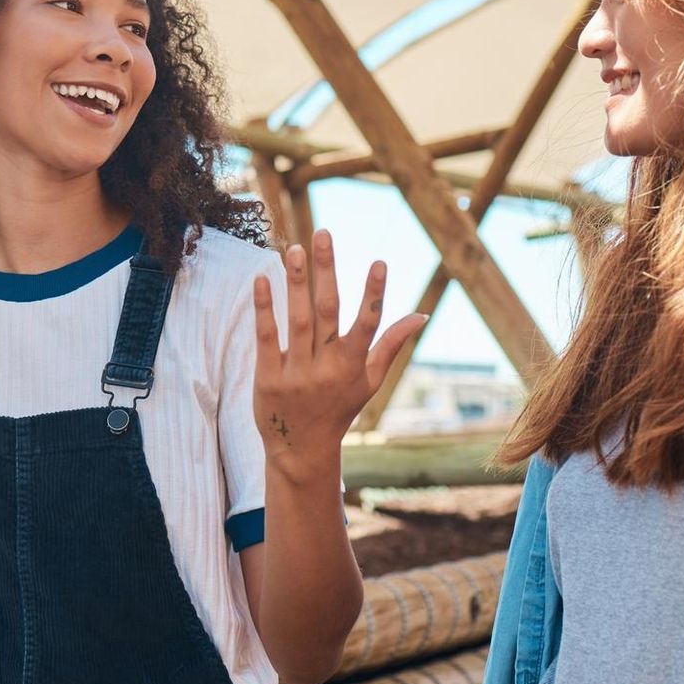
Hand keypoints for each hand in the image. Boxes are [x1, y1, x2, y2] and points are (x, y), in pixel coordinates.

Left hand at [253, 230, 425, 479]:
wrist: (301, 449)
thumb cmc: (340, 409)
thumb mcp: (369, 381)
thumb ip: (391, 344)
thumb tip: (422, 315)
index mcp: (353, 366)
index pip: (367, 324)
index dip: (374, 293)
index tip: (379, 262)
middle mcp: (326, 368)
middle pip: (327, 311)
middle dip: (326, 271)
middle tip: (323, 233)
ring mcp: (296, 373)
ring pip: (297, 320)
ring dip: (295, 282)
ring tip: (293, 248)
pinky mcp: (268, 377)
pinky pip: (266, 337)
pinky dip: (264, 308)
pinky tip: (261, 278)